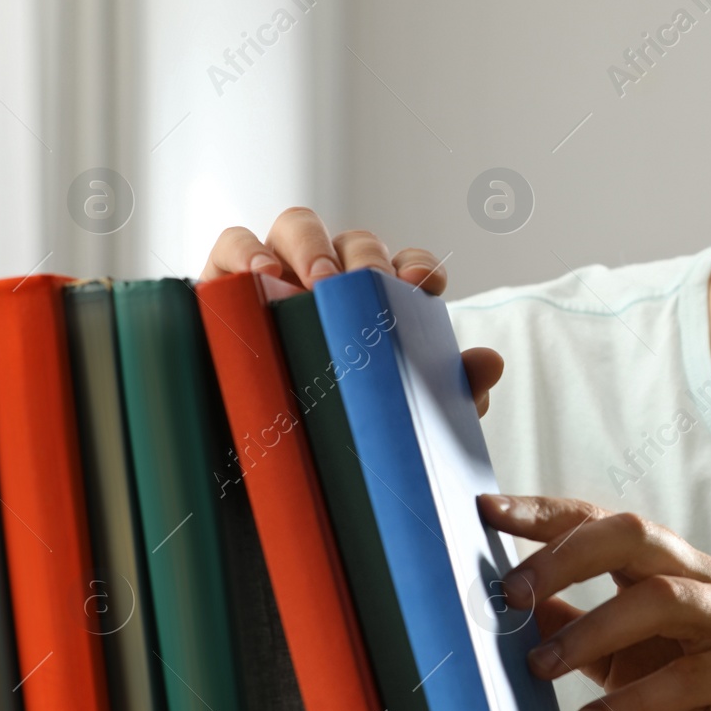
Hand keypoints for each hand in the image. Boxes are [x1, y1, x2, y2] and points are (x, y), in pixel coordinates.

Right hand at [200, 206, 503, 415]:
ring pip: (296, 226)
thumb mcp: (389, 422)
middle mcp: (326, 283)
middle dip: (364, 257)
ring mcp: (273, 278)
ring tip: (316, 285)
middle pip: (353, 241)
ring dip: (310, 245)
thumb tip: (490, 364)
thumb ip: (447, 393)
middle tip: (365, 287)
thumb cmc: (326, 439)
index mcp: (372, 306)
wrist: (250, 484)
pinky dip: (247, 252)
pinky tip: (262, 279)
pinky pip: (231, 245)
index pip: (403, 266)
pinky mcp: (220, 286)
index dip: (417, 265)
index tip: (425, 285)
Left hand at [478, 493, 710, 710]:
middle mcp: (696, 573)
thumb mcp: (623, 648)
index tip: (487, 510)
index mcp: (661, 562)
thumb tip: (512, 612)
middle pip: (633, 536)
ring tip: (542, 667)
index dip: (543, 511)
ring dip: (592, 630)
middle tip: (512, 592)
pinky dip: (633, 701)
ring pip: (660, 600)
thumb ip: (572, 624)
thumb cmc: (696, 671)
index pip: (597, 519)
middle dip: (566, 556)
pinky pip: (688, 677)